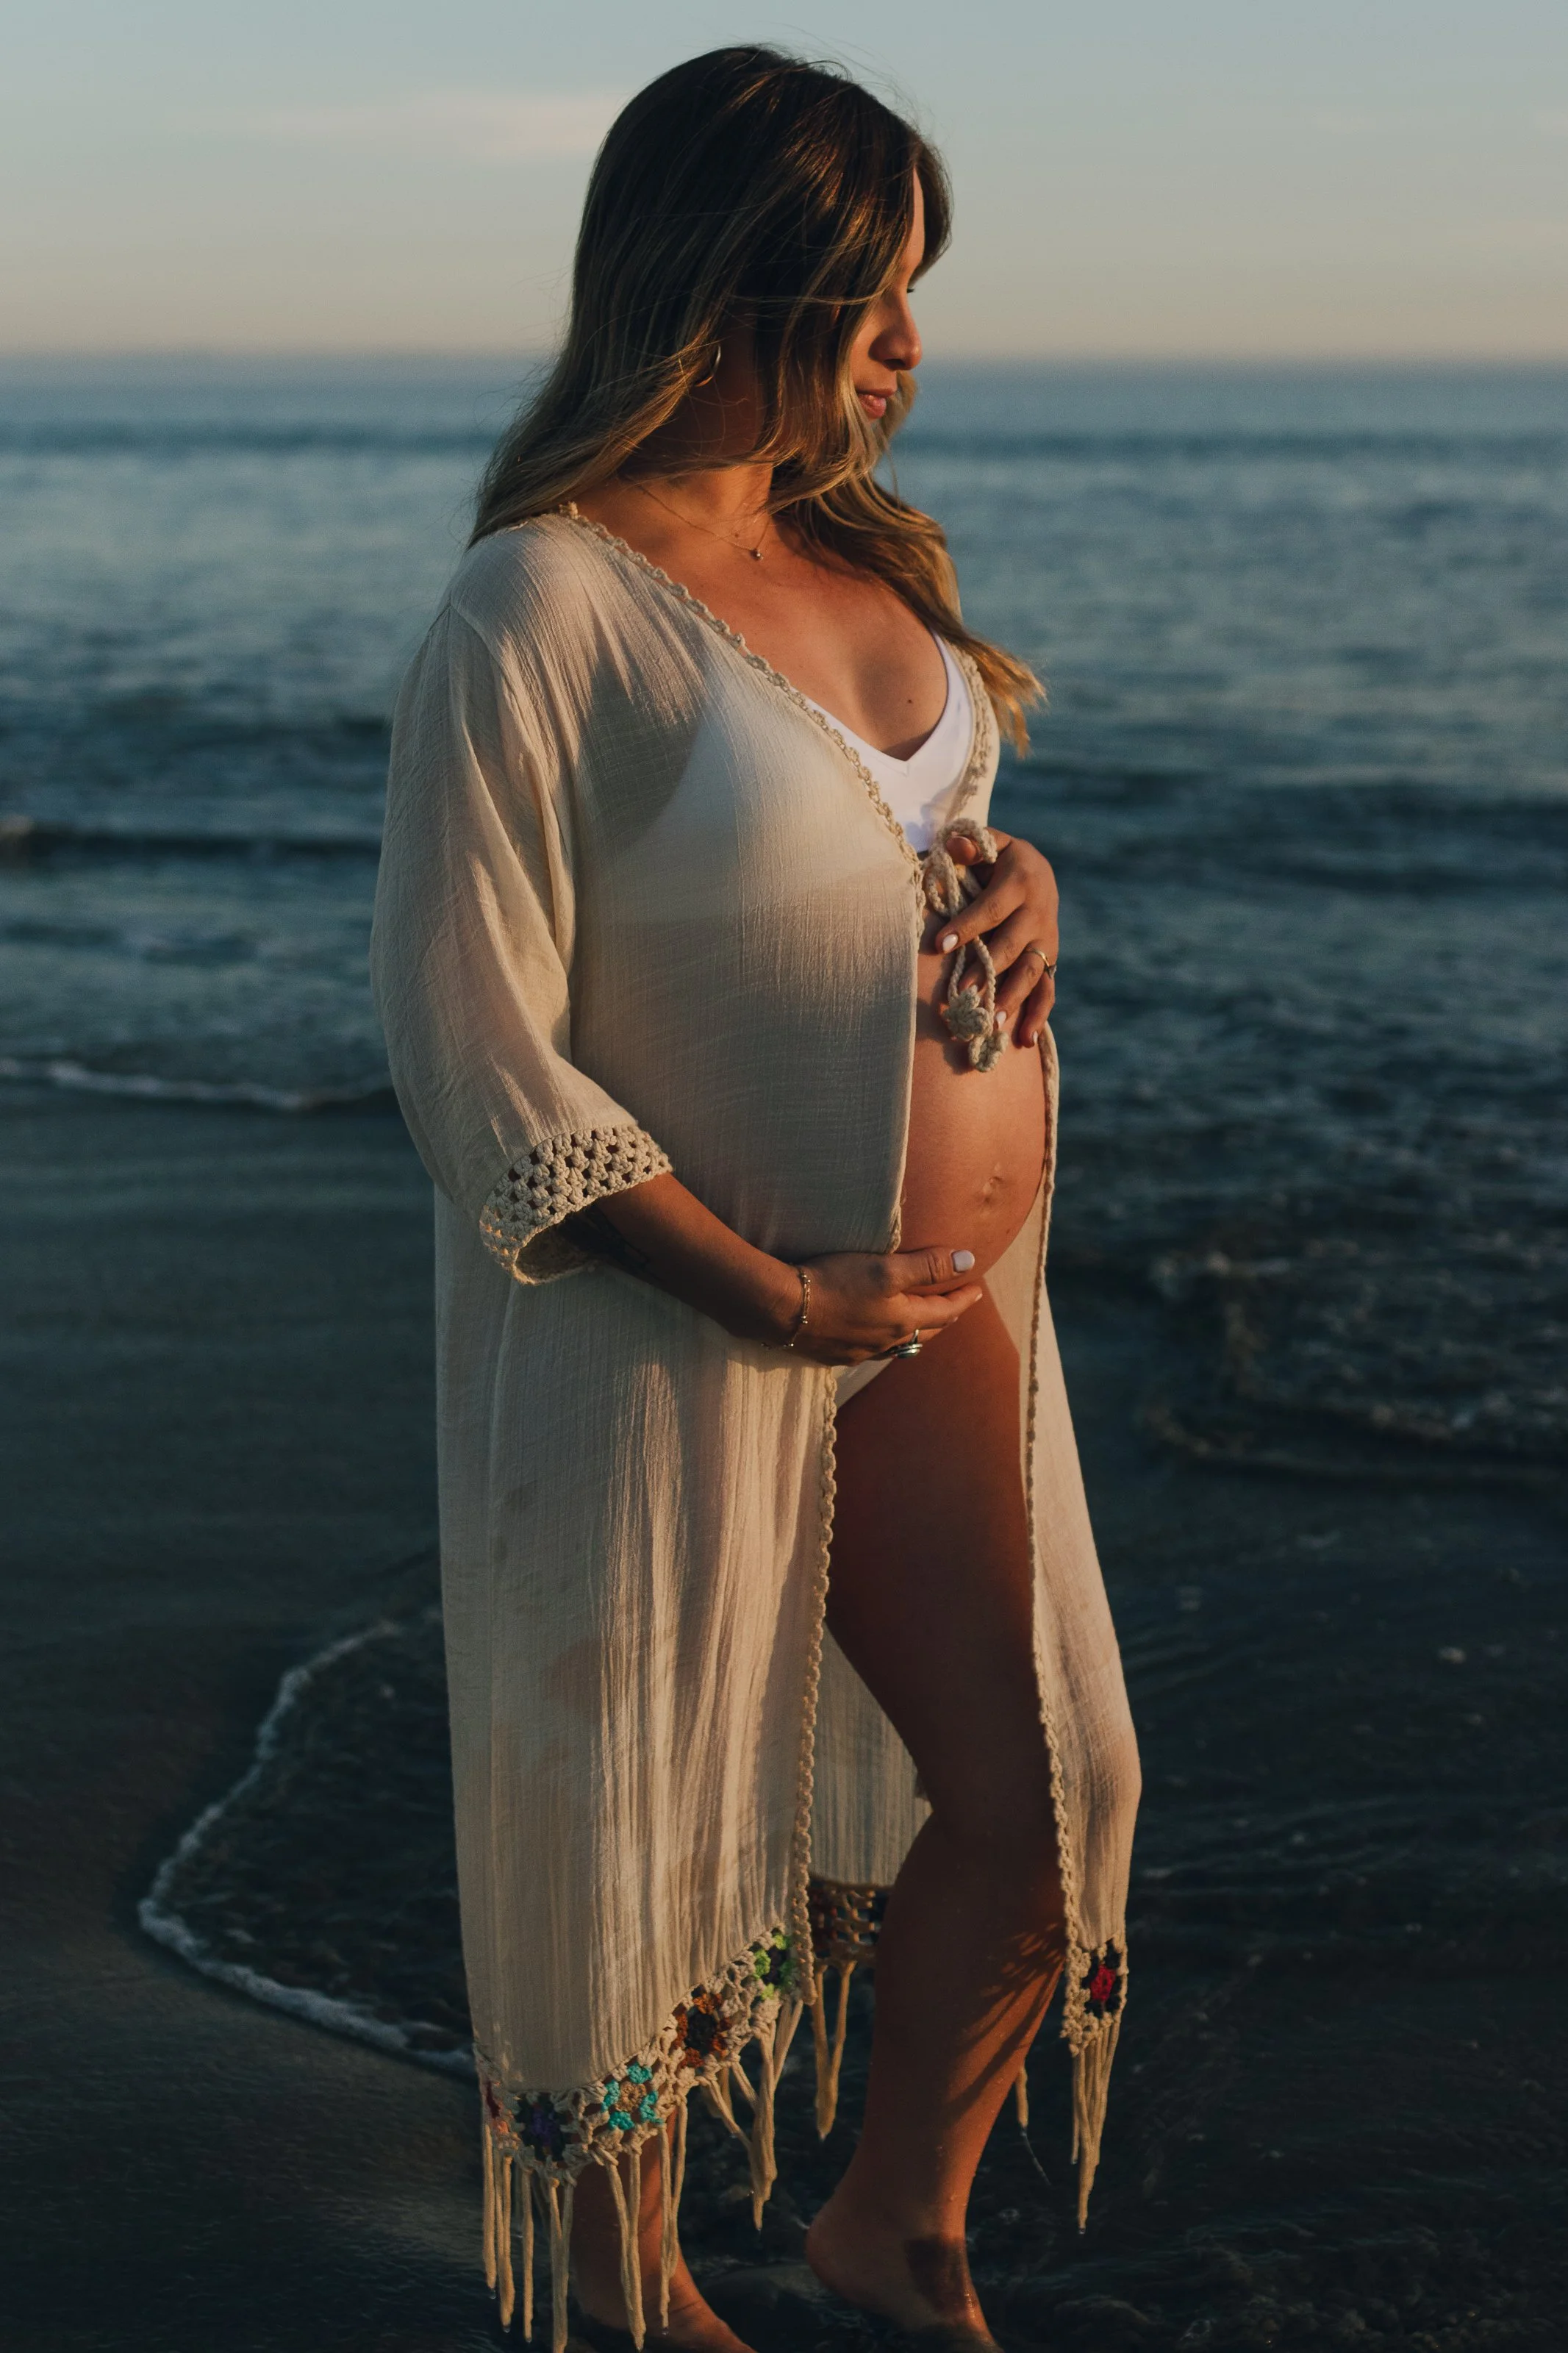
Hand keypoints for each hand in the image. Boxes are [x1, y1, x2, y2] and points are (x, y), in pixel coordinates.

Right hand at [781, 1244, 982, 1365]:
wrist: (782, 1310)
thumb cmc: (836, 1283)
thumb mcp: (886, 1268)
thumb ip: (928, 1266)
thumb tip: (968, 1262)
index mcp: (903, 1322)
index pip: (945, 1312)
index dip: (963, 1299)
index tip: (977, 1289)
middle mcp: (886, 1343)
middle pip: (926, 1332)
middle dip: (944, 1318)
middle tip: (956, 1307)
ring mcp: (860, 1352)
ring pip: (899, 1345)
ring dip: (916, 1333)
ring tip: (921, 1323)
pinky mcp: (835, 1355)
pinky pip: (872, 1351)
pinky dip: (886, 1341)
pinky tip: (875, 1336)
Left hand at [936, 828, 1057, 1048]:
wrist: (1037, 871)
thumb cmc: (998, 860)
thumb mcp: (989, 845)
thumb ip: (972, 846)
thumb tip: (955, 848)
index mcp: (1022, 880)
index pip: (992, 907)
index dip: (967, 925)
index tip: (940, 945)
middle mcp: (1039, 912)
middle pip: (1013, 945)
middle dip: (988, 970)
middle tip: (962, 994)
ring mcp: (1047, 940)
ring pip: (1032, 972)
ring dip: (1012, 998)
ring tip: (991, 1022)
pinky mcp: (1050, 960)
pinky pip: (1047, 990)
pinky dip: (1038, 1016)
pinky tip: (1023, 1040)